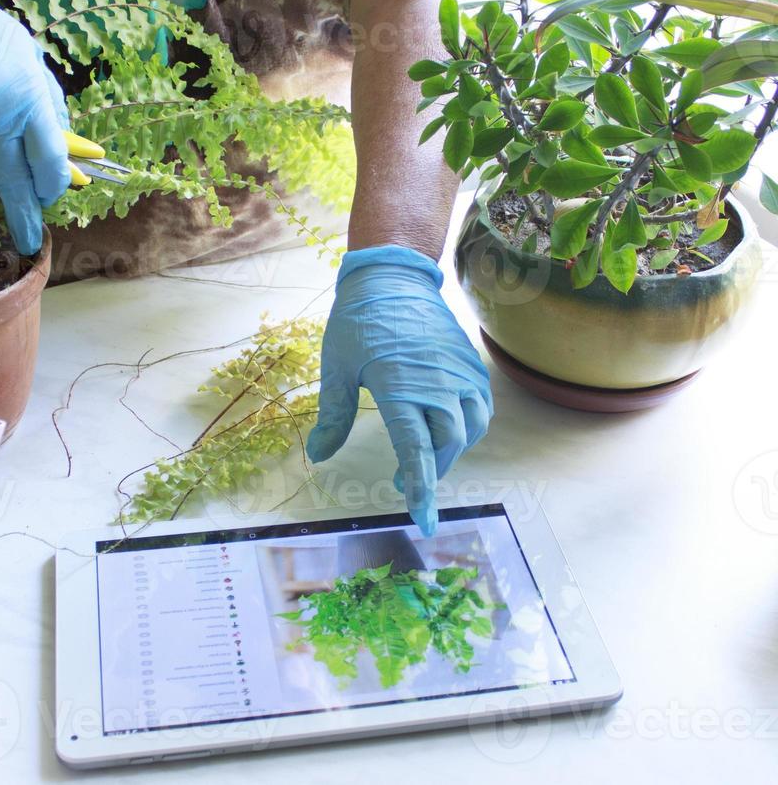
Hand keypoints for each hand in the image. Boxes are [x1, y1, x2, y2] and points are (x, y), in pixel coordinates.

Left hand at [306, 246, 492, 535]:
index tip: (423, 522)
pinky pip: (479, 408)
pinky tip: (444, 430)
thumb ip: (333, 415)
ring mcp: (459, 373)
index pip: (416, 452)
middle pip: (447, 446)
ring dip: (450, 452)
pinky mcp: (470, 364)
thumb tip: (319, 455)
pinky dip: (466, 428)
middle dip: (431, 472)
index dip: (420, 490)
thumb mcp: (336, 367)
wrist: (394, 277)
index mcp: (400, 387)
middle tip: (405, 483)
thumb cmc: (358, 321)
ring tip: (424, 458)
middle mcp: (437, 383)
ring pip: (470, 430)